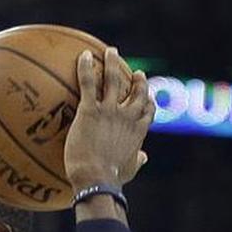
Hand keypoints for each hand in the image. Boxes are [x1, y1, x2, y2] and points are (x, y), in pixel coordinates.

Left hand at [63, 47, 155, 188]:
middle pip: (137, 91)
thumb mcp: (129, 170)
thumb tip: (143, 158)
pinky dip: (86, 67)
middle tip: (134, 70)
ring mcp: (110, 110)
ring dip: (113, 63)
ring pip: (114, 79)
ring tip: (110, 52)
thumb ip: (137, 161)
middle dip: (137, 79)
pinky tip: (83, 56)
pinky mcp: (90, 110)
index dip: (148, 100)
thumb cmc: (111, 179)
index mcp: (138, 131)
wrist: (96, 178)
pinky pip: (88, 83)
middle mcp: (128, 116)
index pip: (148, 110)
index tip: (145, 93)